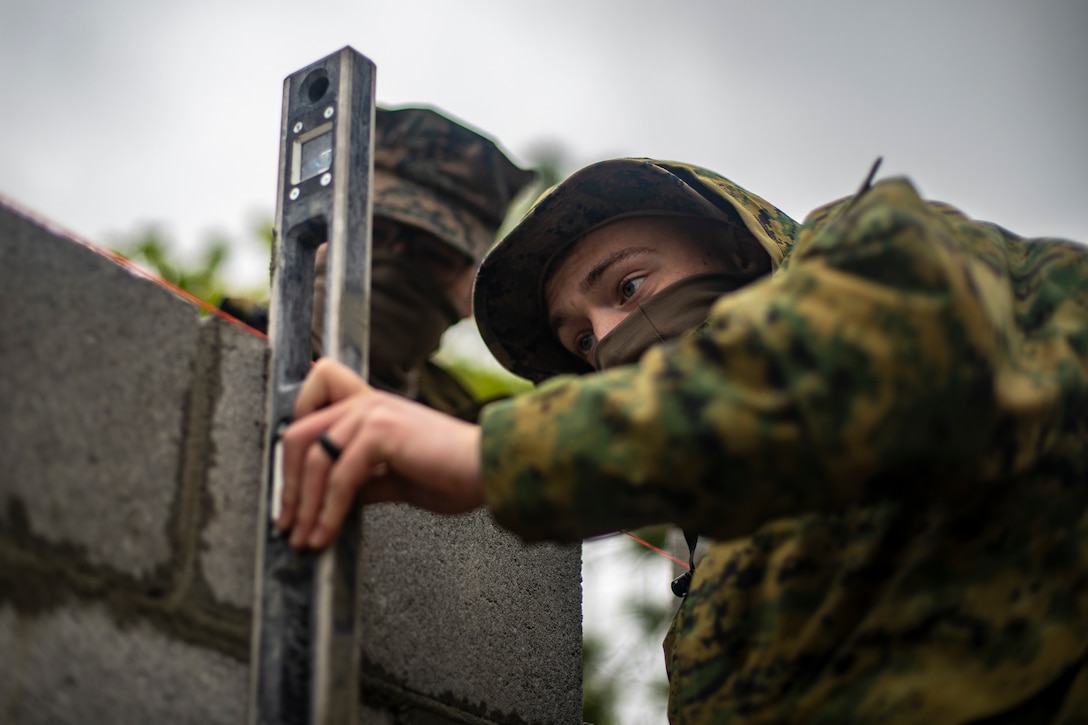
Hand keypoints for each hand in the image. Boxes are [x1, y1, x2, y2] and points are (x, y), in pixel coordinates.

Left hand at [277, 358, 483, 548]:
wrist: (492, 469)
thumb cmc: (458, 474)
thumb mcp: (399, 479)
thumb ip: (367, 482)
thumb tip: (338, 501)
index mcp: (372, 408)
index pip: (311, 408)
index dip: (291, 446)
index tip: (290, 490)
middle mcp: (368, 403)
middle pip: (299, 435)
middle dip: (287, 486)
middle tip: (288, 524)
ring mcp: (374, 413)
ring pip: (314, 457)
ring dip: (304, 505)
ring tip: (304, 537)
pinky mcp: (383, 431)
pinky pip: (341, 475)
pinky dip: (328, 509)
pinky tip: (327, 532)